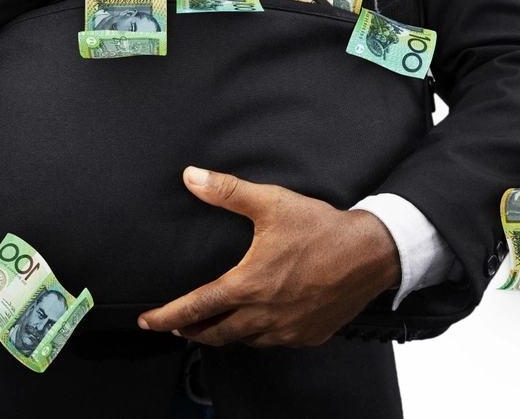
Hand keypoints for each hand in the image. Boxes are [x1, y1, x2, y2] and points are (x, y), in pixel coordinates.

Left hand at [138, 167, 401, 347]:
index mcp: (248, 285)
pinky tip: (254, 325)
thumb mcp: (271, 203)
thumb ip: (227, 191)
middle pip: (214, 334)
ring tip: (210, 325)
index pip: (195, 308)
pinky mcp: (307, 336)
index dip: (167, 317)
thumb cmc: (322, 229)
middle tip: (176, 326)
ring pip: (242, 341)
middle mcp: (264, 315)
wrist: (371, 254)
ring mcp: (286, 330)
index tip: (147, 322)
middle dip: (190, 331)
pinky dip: (255, 336)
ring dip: (222, 334)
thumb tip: (192, 177)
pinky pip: (271, 343)